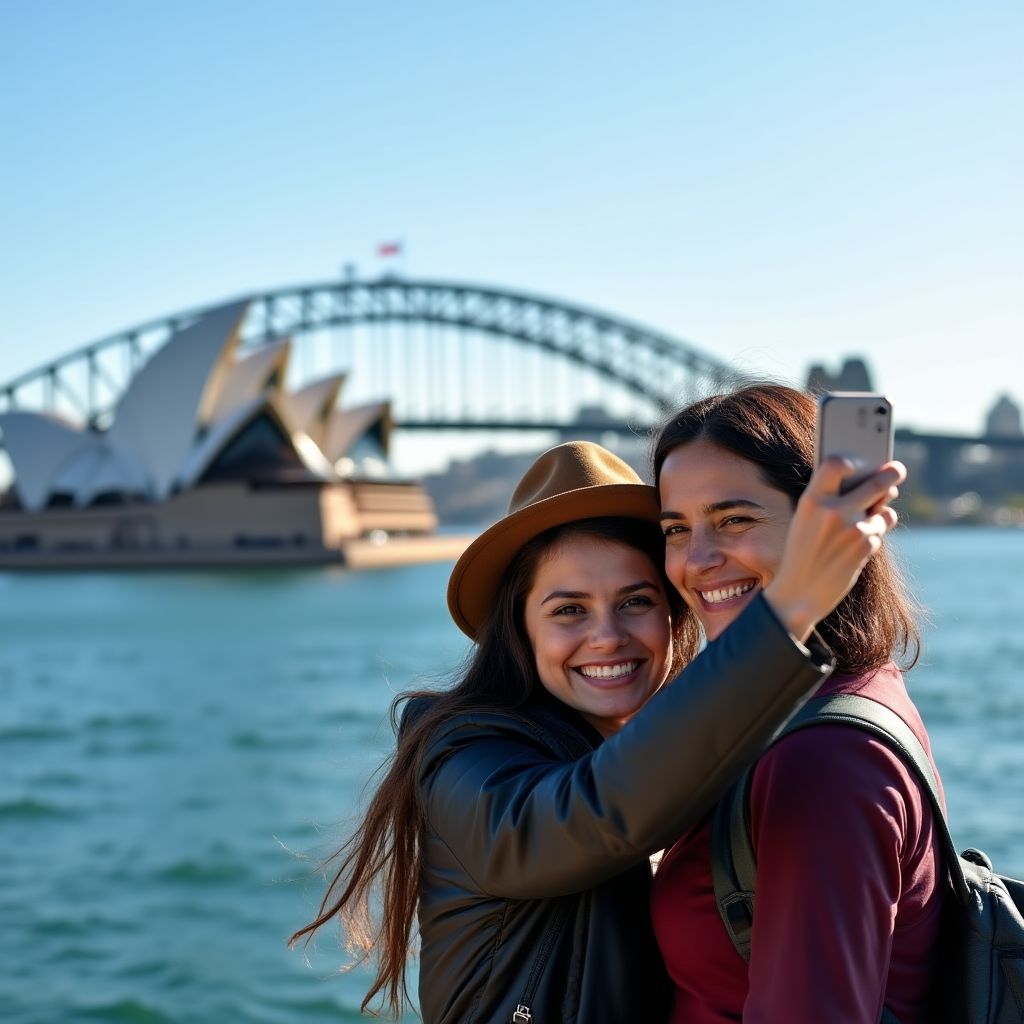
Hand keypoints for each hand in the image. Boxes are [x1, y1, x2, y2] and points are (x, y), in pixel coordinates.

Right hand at [762, 457, 905, 641]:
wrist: (799, 593)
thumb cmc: (802, 553)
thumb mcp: (806, 521)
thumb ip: (831, 500)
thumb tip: (871, 480)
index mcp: (811, 501)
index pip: (835, 464)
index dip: (850, 460)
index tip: (858, 460)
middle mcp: (833, 511)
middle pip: (876, 482)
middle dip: (891, 474)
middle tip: (897, 470)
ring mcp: (853, 528)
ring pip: (883, 510)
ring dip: (881, 512)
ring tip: (872, 517)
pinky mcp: (867, 545)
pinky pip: (881, 530)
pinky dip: (875, 533)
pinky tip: (859, 543)